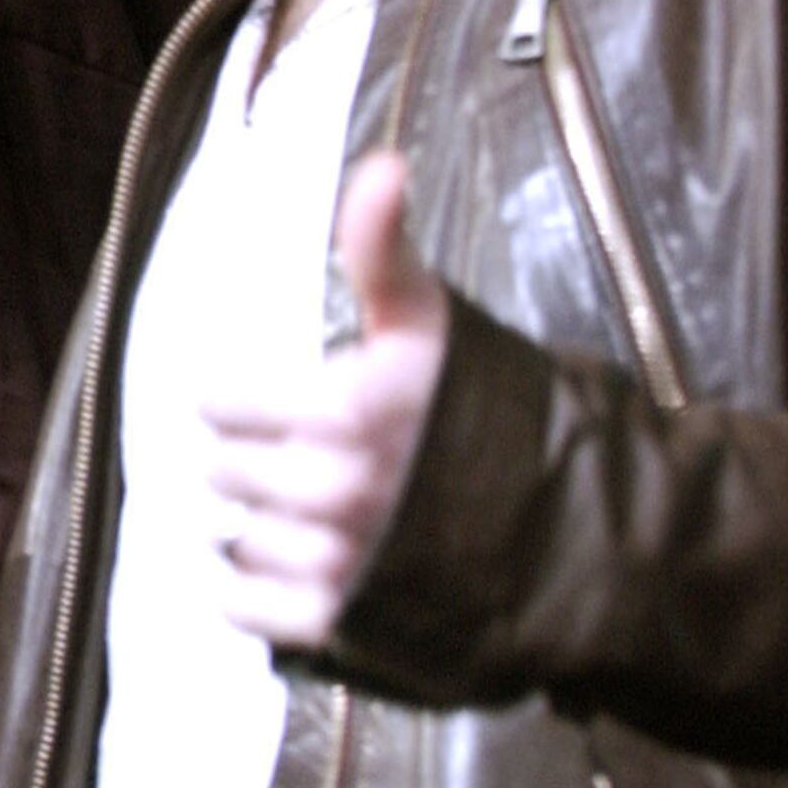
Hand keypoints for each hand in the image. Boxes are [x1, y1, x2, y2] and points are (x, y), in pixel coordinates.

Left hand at [198, 151, 449, 645]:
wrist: (563, 529)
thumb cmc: (482, 408)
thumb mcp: (430, 321)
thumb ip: (382, 248)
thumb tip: (381, 164)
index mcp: (352, 407)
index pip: (224, 405)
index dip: (241, 402)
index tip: (264, 405)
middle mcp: (343, 487)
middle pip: (226, 472)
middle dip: (250, 462)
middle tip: (293, 460)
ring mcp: (343, 559)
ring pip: (235, 537)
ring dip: (253, 524)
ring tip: (300, 512)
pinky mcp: (344, 622)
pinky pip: (245, 608)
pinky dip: (250, 590)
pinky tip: (288, 565)